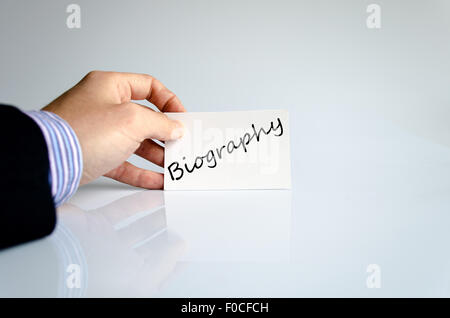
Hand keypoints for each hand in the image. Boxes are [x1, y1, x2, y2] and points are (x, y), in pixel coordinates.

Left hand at [43, 71, 185, 188]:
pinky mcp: (94, 156)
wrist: (48, 161)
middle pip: (144, 117)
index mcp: (110, 86)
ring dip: (156, 154)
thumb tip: (175, 128)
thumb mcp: (132, 120)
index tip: (182, 117)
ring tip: (173, 165)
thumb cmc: (81, 132)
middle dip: (165, 132)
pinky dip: (142, 171)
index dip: (169, 101)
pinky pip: (124, 163)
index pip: (148, 86)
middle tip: (180, 143)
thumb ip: (160, 123)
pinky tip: (157, 180)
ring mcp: (98, 132)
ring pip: (135, 142)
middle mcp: (103, 107)